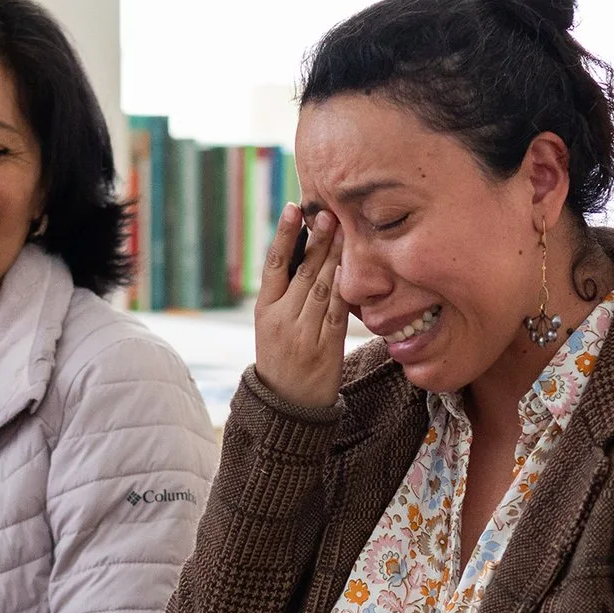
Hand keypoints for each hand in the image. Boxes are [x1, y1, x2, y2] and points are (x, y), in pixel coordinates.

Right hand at [253, 203, 348, 408]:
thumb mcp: (271, 324)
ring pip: (320, 288)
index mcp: (264, 310)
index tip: (293, 208)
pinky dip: (343, 289)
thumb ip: (285, 291)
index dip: (284, 235)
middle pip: (301, 272)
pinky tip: (349, 269)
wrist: (287, 404)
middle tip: (328, 213)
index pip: (274, 265)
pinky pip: (336, 312)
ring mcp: (303, 334)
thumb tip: (305, 246)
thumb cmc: (282, 355)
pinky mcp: (326, 347)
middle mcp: (281, 319)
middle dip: (316, 240)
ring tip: (344, 231)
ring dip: (334, 257)